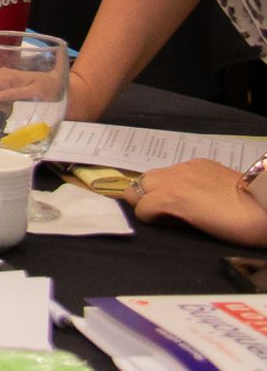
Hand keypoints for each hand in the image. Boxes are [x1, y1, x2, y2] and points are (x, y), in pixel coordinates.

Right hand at [124, 160, 266, 246]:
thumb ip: (173, 218)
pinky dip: (177, 180)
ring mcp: (186, 166)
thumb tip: (163, 217)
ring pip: (154, 175)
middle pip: (137, 185)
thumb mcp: (198, 228)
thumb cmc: (235, 227)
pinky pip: (176, 170)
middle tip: (162, 213)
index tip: (161, 226)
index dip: (148, 219)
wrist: (266, 205)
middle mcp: (173, 177)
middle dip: (144, 199)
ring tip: (176, 201)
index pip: (140, 207)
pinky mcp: (199, 162)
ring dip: (158, 188)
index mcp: (171, 196)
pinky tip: (195, 191)